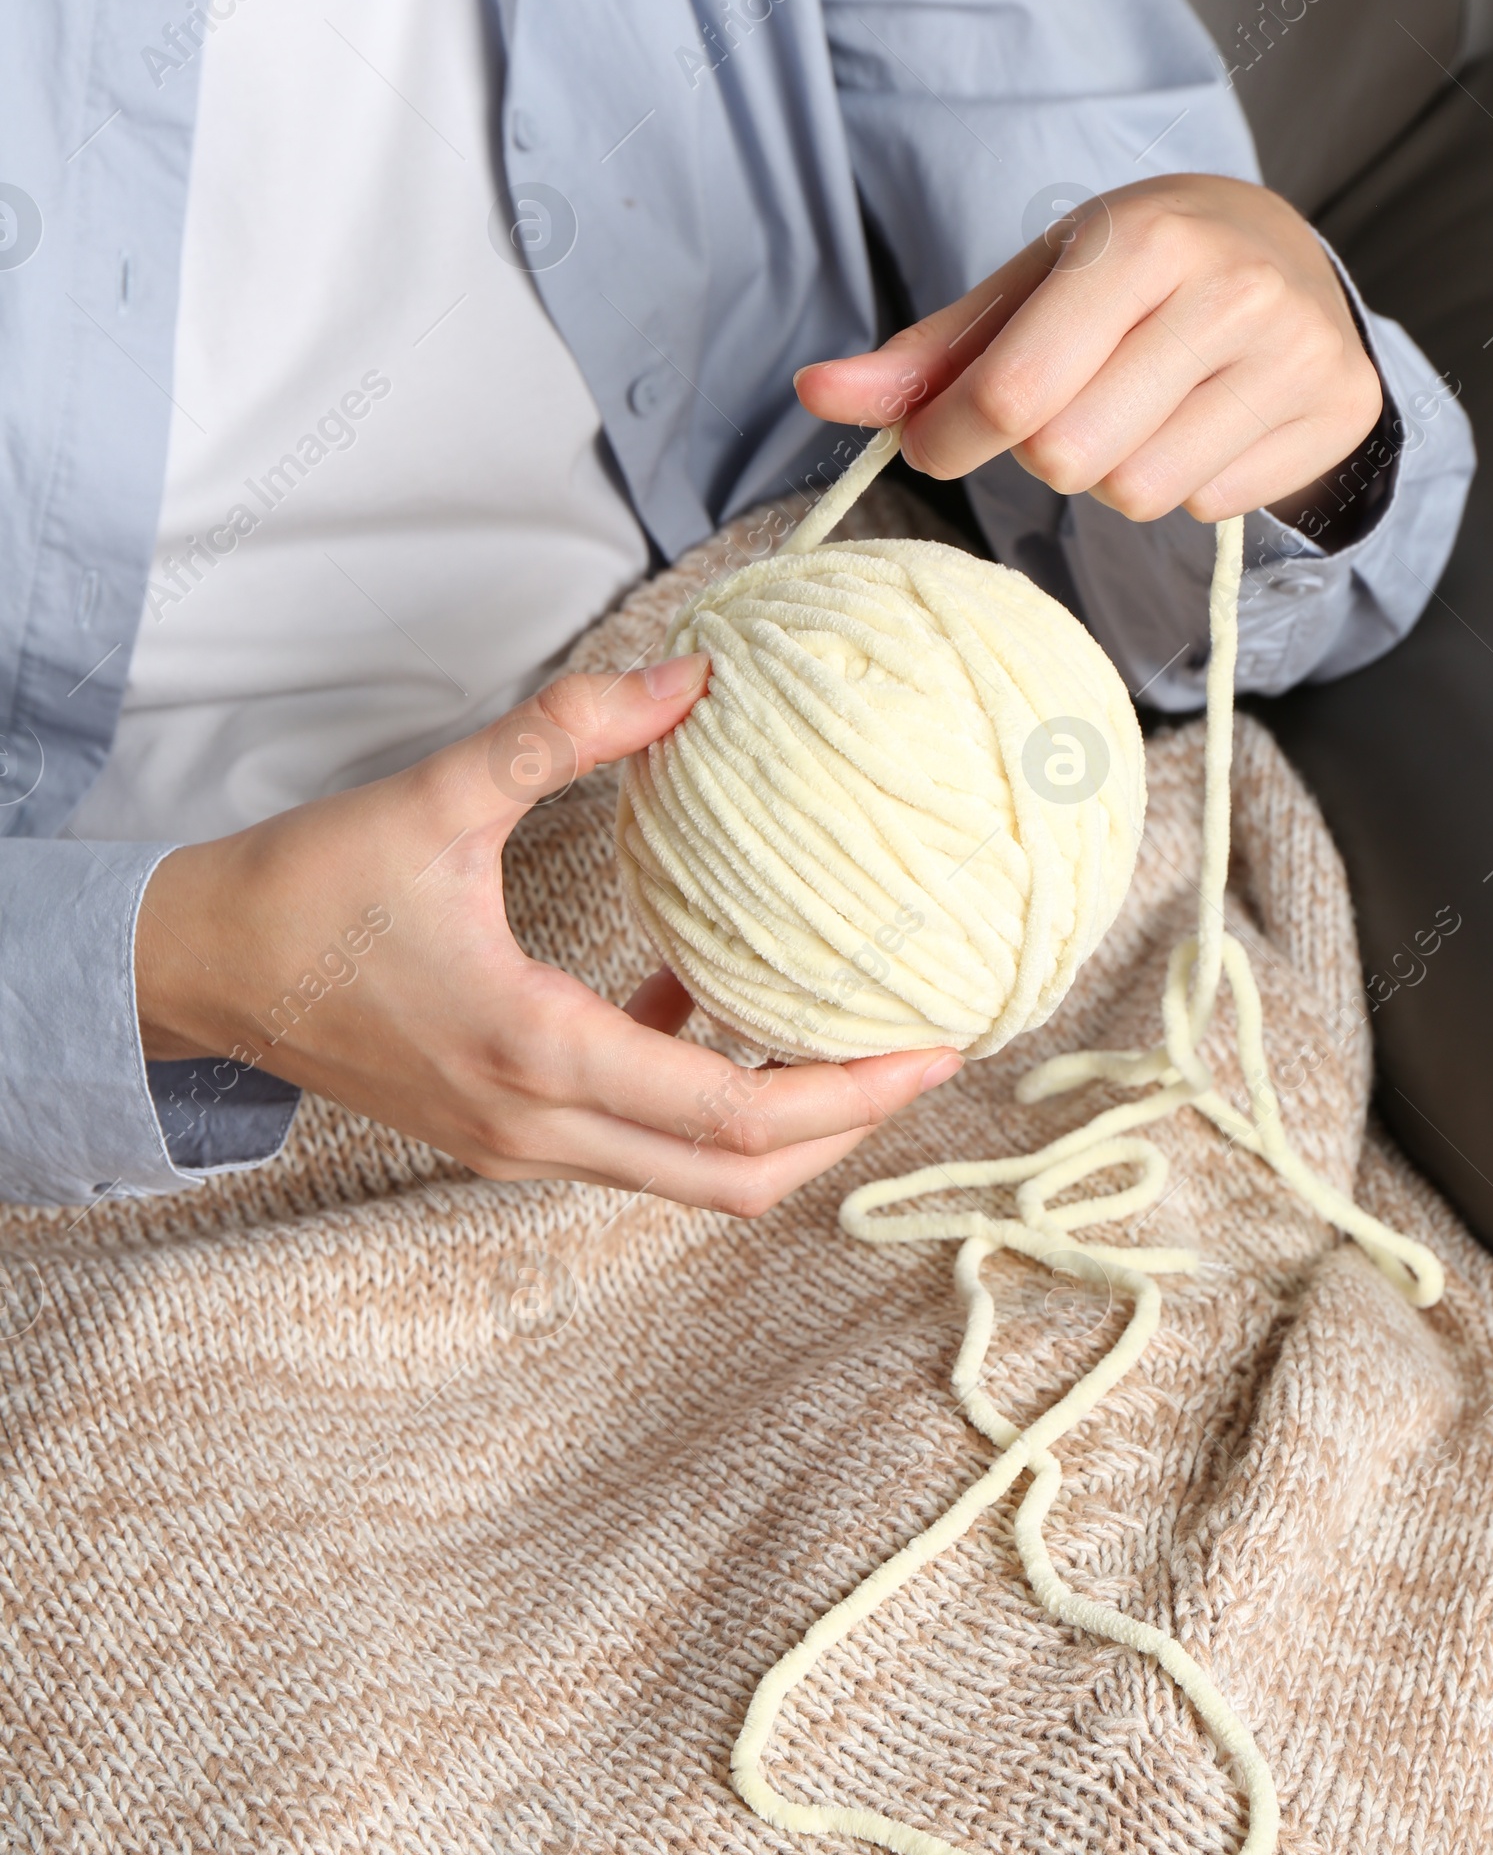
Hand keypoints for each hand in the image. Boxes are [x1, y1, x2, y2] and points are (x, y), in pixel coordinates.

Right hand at [134, 656, 960, 1214]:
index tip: (934, 1048)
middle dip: (843, 1131)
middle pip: (736, 1180)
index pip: (735, 1114)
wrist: (196, 973)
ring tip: (843, 1042)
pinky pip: (634, 1146)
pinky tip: (697, 1006)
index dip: (851, 1093)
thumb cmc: (304, 892)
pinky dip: (695, 1102)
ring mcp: (517, 1147)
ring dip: (777, 1126)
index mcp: (535, 1053)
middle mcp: (537, 1127)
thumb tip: (691, 675)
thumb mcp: (438, 795)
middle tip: (919, 1057)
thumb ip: (569, 731)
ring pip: (689, 1178)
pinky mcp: (500, 1136)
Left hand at [796, 173, 1381, 530]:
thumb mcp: (1028, 289)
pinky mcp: (1331, 410)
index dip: (951, 436)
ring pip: (1137, 495)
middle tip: (1071, 403)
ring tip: (1141, 406)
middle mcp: (1230, 291)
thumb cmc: (1134, 274)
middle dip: (1044, 451)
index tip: (939, 438)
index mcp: (1141, 240)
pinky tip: (1202, 422)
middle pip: (1068, 458)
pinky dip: (1184, 483)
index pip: (1012, 393)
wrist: (1289, 257)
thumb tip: (816, 394)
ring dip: (1112, 473)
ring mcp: (1293, 354)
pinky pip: (1206, 506)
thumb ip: (927, 354)